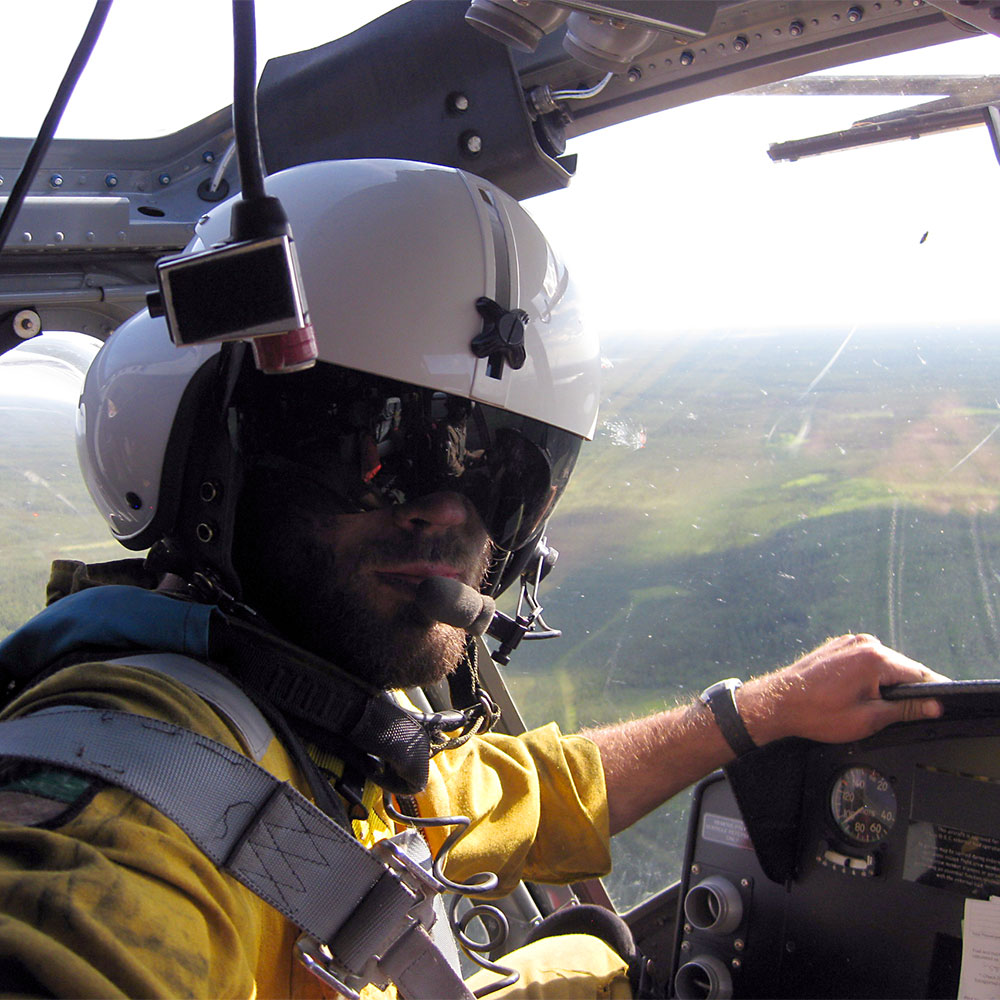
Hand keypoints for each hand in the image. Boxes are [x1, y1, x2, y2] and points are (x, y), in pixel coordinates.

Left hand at [740, 633, 947, 745]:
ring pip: (884, 665)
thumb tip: (934, 706)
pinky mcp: (839, 646)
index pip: (920, 675)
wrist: (778, 703)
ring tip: (863, 705)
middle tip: (889, 715)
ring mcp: (850, 642)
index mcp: (875, 658)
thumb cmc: (817, 713)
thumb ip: (905, 710)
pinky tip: (851, 694)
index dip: (930, 694)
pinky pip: (865, 661)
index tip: (933, 709)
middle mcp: (864, 643)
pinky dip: (867, 677)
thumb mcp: (868, 719)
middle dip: (903, 691)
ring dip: (883, 684)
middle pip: (902, 668)